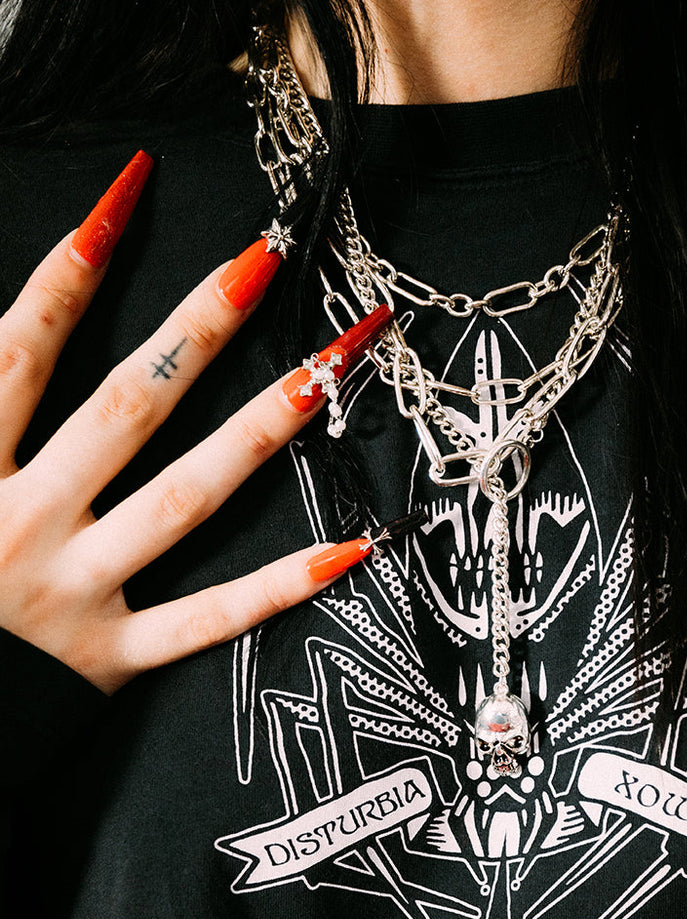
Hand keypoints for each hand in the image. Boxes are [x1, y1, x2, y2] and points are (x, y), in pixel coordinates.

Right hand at [0, 155, 370, 694]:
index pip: (22, 347)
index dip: (74, 266)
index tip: (130, 192)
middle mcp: (24, 519)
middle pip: (127, 405)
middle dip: (197, 326)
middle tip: (266, 258)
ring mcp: (75, 590)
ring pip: (185, 496)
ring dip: (261, 427)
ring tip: (330, 369)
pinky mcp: (109, 657)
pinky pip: (207, 619)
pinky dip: (278, 587)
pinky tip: (353, 547)